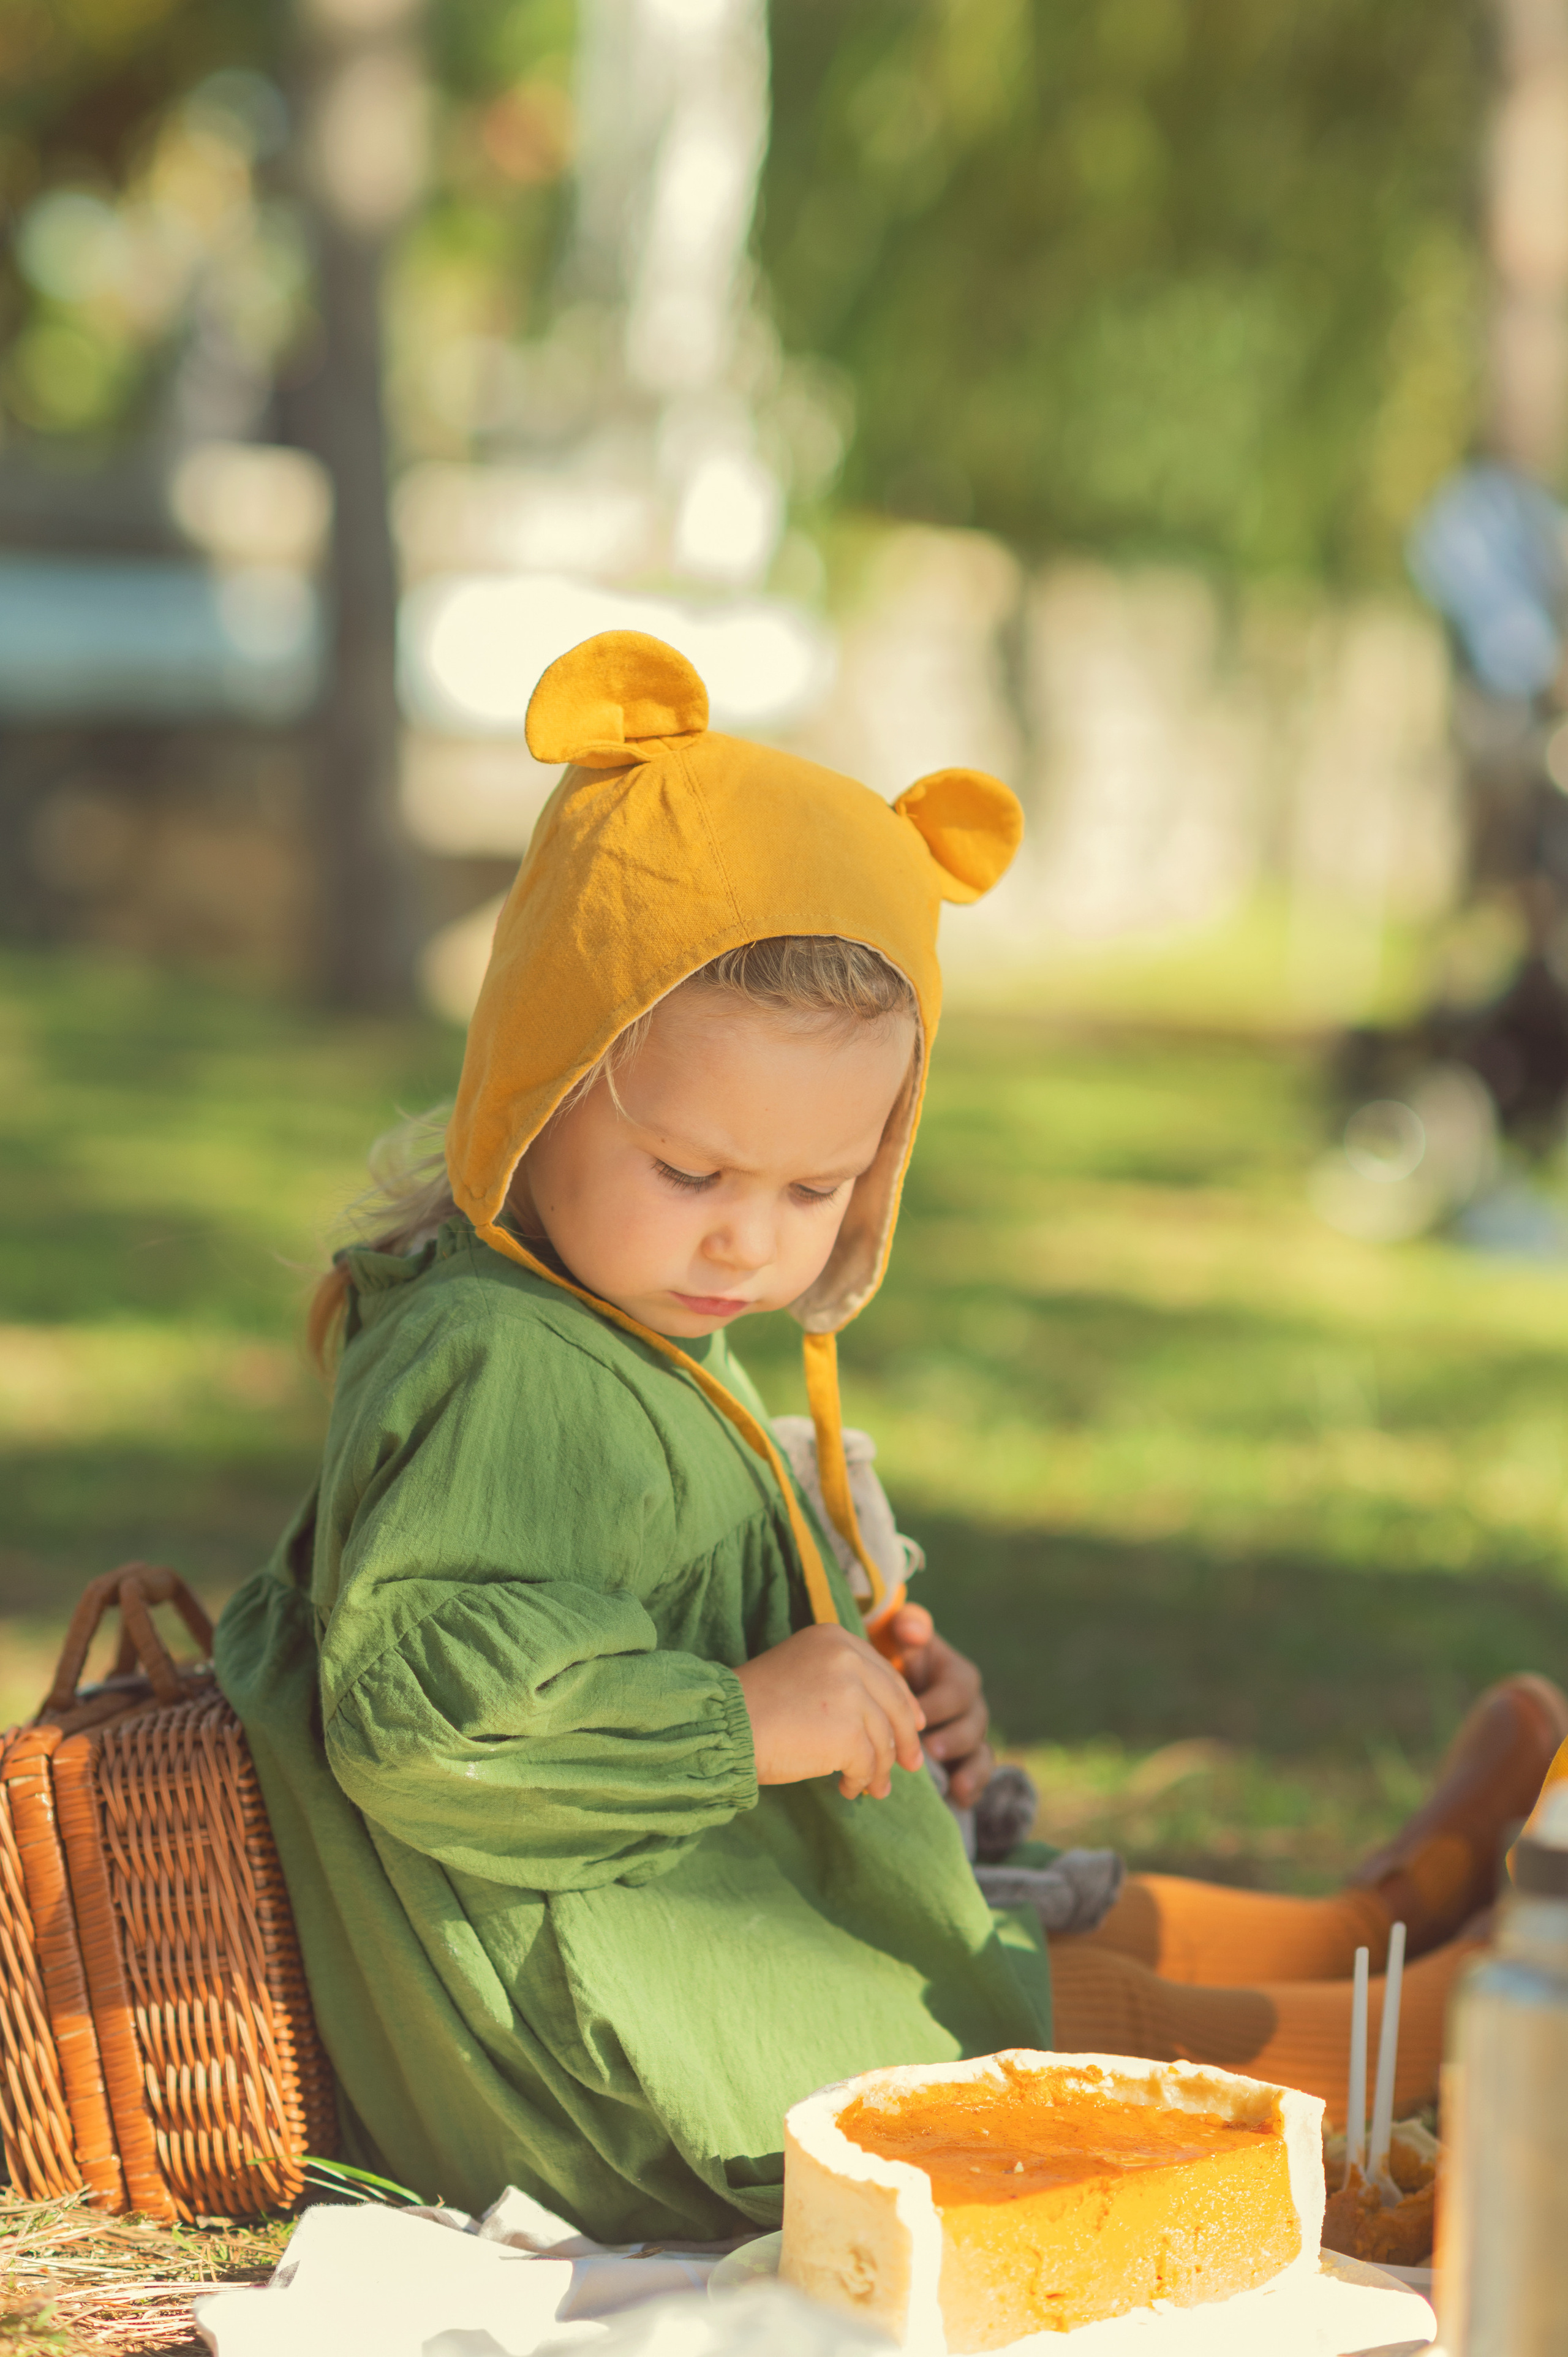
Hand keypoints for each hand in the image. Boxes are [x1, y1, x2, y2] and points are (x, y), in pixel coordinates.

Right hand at [735, 1624, 926, 1800]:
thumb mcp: (801, 1672)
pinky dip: (862, 1780)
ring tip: (873, 1789)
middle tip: (912, 1765)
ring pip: (883, 1739)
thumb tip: (883, 1718)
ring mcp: (850, 1693)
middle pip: (894, 1704)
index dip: (905, 1702)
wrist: (726, 1724)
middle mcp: (847, 1657)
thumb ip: (841, 1681)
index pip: (885, 1673)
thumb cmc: (755, 1705)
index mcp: (835, 1638)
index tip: (915, 1725)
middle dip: (906, 1739)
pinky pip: (868, 1763)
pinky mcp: (848, 1731)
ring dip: (880, 1769)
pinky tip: (847, 1788)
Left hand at [882, 1604, 993, 1806]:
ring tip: (951, 1781)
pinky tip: (959, 1798)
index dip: (940, 1704)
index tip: (917, 1719)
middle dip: (954, 1737)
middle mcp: (969, 1706)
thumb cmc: (891, 1664)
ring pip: (981, 1750)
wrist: (887, 1694)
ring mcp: (970, 1735)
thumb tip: (911, 1625)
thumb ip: (906, 1629)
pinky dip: (972, 1787)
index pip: (959, 1688)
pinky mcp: (966, 1761)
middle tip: (931, 1750)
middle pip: (974, 1722)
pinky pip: (979, 1775)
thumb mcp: (896, 1641)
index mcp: (956, 1675)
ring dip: (968, 1766)